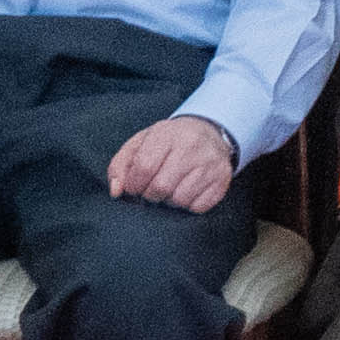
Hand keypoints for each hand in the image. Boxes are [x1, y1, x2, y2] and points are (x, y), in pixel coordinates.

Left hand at [107, 113, 240, 211]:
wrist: (208, 132)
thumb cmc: (169, 142)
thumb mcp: (141, 144)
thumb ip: (121, 166)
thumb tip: (117, 191)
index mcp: (167, 133)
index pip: (143, 167)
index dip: (134, 185)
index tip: (135, 187)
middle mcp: (192, 146)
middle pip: (161, 187)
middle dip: (150, 195)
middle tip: (153, 189)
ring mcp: (210, 163)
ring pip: (179, 200)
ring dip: (169, 201)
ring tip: (171, 188)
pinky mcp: (222, 179)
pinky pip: (198, 207)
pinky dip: (188, 205)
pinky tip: (188, 191)